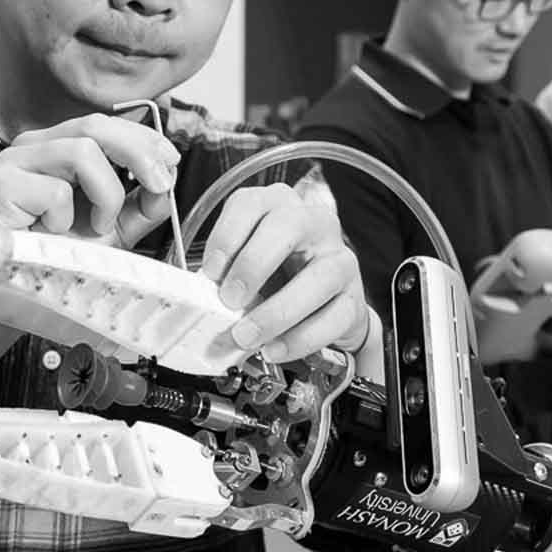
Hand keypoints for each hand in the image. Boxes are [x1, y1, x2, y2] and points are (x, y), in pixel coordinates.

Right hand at [0, 114, 180, 247]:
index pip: (102, 124)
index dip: (142, 137)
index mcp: (55, 148)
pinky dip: (67, 218)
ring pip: (81, 152)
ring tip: (98, 226)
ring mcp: (10, 163)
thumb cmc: (53, 259)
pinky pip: (54, 191)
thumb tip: (166, 181)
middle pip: (94, 126)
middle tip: (159, 184)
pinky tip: (54, 235)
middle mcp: (31, 148)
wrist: (16, 292)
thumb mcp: (112, 229)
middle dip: (138, 153)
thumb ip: (141, 204)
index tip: (170, 159)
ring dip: (105, 195)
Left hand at [200, 183, 366, 361]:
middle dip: (253, 264)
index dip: (227, 235)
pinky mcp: (354, 298)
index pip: (251, 203)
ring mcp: (339, 259)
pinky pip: (333, 317)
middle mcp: (314, 224)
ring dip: (277, 311)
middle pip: (289, 226)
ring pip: (319, 276)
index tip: (210, 272)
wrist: (325, 307)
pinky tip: (275, 348)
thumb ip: (225, 277)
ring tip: (248, 335)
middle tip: (230, 300)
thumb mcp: (247, 268)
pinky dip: (300, 338)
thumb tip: (198, 302)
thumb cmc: (280, 279)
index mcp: (278, 208)